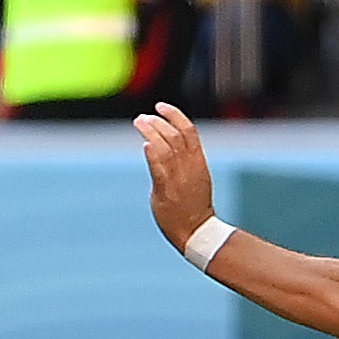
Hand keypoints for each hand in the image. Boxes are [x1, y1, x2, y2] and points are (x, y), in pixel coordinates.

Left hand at [133, 98, 217, 248]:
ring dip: (151, 132)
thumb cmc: (193, 207)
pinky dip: (153, 154)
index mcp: (199, 162)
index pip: (189, 131)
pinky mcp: (167, 191)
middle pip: (175, 135)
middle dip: (158, 122)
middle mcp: (190, 167)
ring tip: (139, 123)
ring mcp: (179, 179)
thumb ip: (182, 162)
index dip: (175, 115)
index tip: (160, 106)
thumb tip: (161, 147)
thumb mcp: (195, 178)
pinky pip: (161, 169)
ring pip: (167, 147)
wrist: (197, 232)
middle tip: (142, 118)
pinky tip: (145, 145)